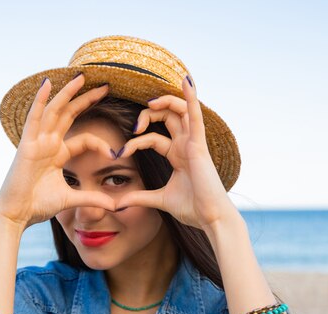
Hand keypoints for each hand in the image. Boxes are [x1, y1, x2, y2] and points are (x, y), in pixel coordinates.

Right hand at [0, 74, 115, 229]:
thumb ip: (93, 199)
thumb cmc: (38, 206)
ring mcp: (37, 142)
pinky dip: (40, 101)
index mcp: (58, 154)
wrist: (17, 214)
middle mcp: (48, 143)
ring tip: (81, 77)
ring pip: (54, 111)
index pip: (84, 139)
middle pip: (70, 115)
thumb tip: (116, 206)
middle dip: (87, 100)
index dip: (100, 143)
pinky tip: (48, 84)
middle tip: (105, 86)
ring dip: (67, 93)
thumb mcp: (71, 199)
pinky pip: (34, 118)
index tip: (115, 153)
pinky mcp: (27, 145)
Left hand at [114, 76, 236, 229]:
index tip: (120, 154)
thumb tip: (117, 204)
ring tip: (148, 105)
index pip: (153, 138)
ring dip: (164, 103)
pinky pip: (196, 116)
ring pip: (179, 111)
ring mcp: (194, 143)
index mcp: (178, 156)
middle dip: (146, 117)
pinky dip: (191, 97)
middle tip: (133, 128)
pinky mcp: (199, 145)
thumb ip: (139, 197)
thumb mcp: (159, 200)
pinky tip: (186, 81)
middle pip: (166, 118)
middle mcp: (186, 145)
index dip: (135, 142)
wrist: (210, 218)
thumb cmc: (192, 209)